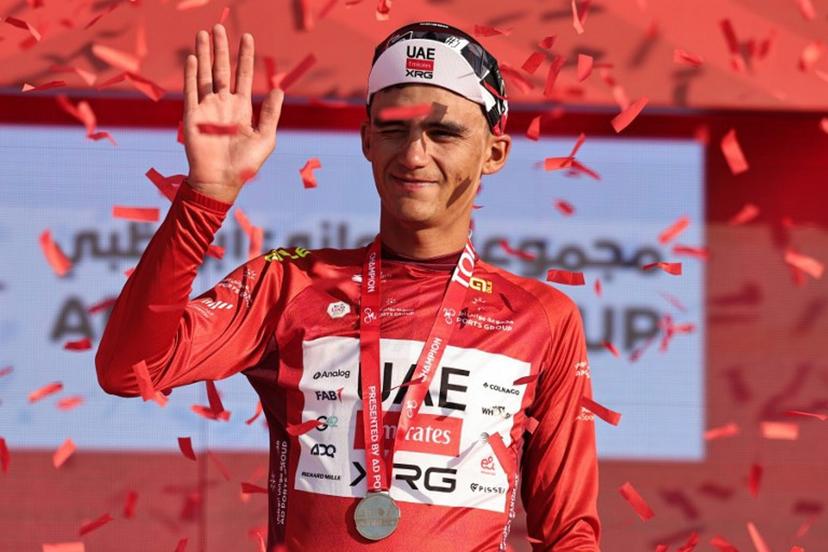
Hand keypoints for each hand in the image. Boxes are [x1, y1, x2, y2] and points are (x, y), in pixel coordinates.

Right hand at [183, 24, 283, 202]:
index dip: (245, 56)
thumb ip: (271, 114)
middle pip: (222, 70)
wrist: (221, 182)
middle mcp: (224, 104)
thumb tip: (278, 89)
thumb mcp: (265, 138)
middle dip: (221, 48)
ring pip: (206, 75)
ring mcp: (207, 108)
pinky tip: (193, 58)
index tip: (247, 36)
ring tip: (203, 34)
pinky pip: (191, 91)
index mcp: (242, 108)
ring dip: (204, 54)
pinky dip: (192, 75)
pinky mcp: (192, 116)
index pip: (243, 76)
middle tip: (218, 26)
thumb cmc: (246, 165)